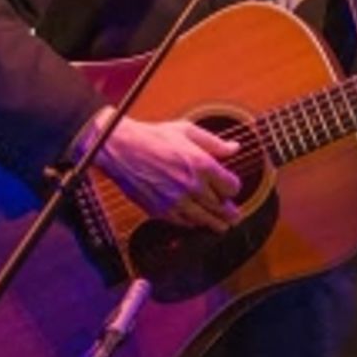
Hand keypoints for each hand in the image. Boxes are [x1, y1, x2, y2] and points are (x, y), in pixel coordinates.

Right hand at [96, 114, 241, 231]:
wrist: (121, 148)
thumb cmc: (152, 137)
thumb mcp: (186, 131)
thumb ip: (213, 142)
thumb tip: (233, 148)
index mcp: (201, 164)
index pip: (231, 186)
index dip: (233, 187)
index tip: (231, 188)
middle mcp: (191, 185)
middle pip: (221, 207)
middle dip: (230, 212)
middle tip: (234, 215)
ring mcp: (176, 200)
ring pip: (204, 220)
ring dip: (216, 224)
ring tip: (222, 226)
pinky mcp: (161, 210)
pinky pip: (183, 223)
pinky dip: (193, 224)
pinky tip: (197, 222)